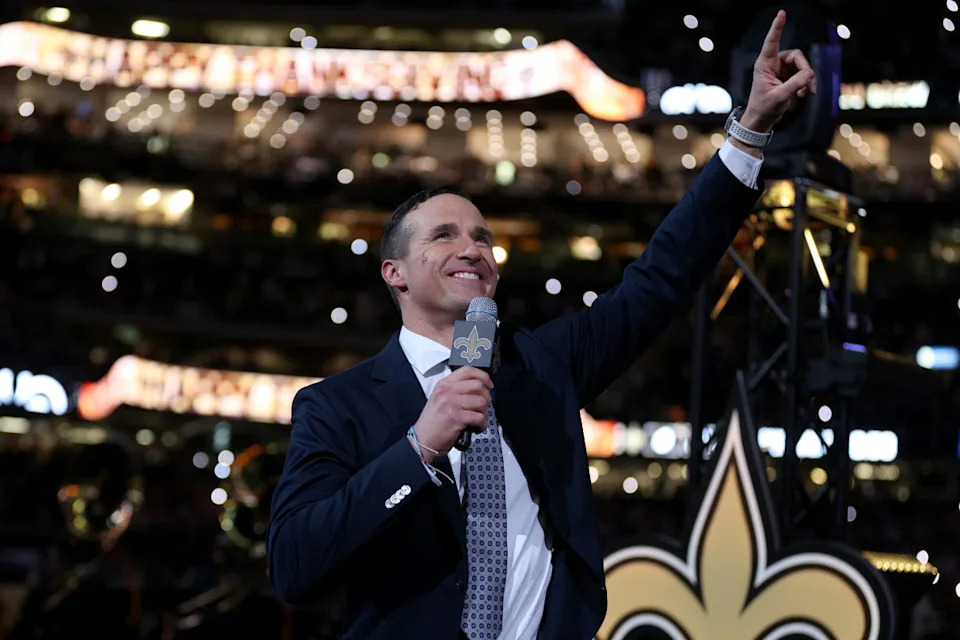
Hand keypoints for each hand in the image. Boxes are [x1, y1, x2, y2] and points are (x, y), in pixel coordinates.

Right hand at [410, 367, 491, 462]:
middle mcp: (447, 391)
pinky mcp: (456, 417)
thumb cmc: (433, 422)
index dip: (483, 376)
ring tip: (479, 419)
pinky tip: (477, 427)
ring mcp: (451, 403)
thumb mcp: (440, 399)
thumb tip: (480, 389)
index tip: (488, 385)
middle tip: (483, 407)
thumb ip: (456, 390)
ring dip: (485, 412)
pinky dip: (482, 424)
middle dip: (487, 397)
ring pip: (481, 401)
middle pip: (478, 385)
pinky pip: (479, 417)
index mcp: (444, 384)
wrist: (423, 440)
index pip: (467, 370)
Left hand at [740, 9, 817, 133]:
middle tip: (809, 86)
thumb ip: (796, 84)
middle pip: (797, 56)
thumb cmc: (764, 109)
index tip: (781, 13)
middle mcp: (772, 64)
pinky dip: (806, 84)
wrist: (761, 121)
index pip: (772, 42)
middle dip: (805, 70)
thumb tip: (810, 73)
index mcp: (764, 64)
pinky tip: (804, 94)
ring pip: (802, 66)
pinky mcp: (787, 78)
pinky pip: (803, 75)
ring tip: (807, 93)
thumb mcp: (780, 97)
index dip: (777, 27)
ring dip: (807, 79)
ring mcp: (781, 70)